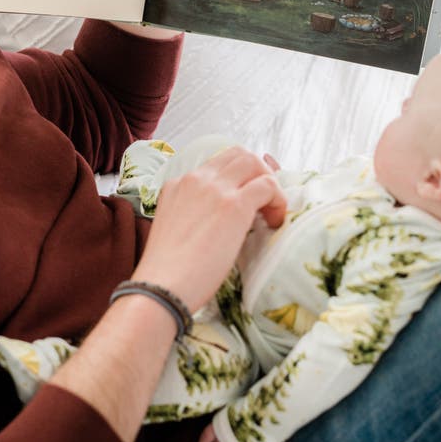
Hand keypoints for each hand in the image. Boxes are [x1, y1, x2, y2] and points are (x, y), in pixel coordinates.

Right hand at [133, 145, 285, 314]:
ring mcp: (215, 189)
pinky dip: (278, 200)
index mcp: (178, 185)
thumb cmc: (167, 272)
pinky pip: (268, 186)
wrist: (161, 286)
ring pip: (254, 163)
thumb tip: (218, 222)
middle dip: (258, 173)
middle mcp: (195, 179)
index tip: (248, 197)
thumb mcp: (173, 229)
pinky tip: (274, 222)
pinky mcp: (234, 205)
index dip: (239, 178)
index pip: (217, 165)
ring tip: (270, 213)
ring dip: (269, 183)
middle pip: (238, 155)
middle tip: (264, 202)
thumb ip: (192, 215)